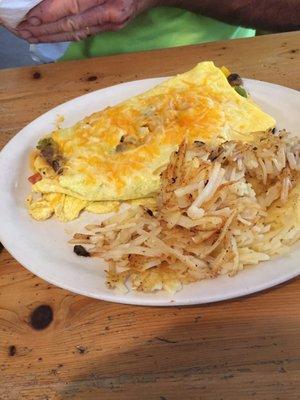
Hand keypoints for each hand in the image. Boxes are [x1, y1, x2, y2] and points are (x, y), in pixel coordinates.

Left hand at [17, 0, 158, 42]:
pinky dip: (65, 36)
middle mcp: (110, 15)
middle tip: (22, 32)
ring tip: (30, 37)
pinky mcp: (111, 29)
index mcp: (109, 1)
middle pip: (70, 25)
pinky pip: (84, 33)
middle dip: (44, 30)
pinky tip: (51, 37)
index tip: (29, 19)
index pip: (72, 6)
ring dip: (51, 37)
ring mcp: (111, 25)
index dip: (49, 13)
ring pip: (75, 33)